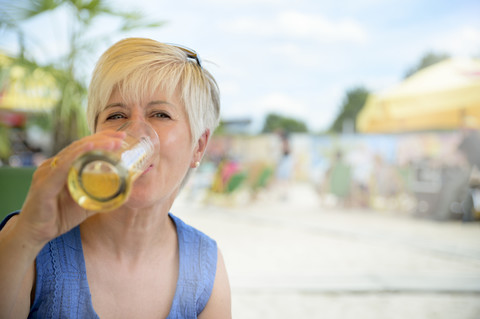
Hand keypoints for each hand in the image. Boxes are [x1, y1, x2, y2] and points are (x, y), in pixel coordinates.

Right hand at [14, 130, 125, 247]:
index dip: (102, 139)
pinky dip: (76, 157)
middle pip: (80, 146)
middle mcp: (53, 166)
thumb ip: (101, 194)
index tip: (121, 136)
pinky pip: (61, 168)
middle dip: (102, 139)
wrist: (35, 235)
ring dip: (94, 145)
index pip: (83, 147)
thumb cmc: (59, 217)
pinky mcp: (43, 185)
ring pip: (72, 153)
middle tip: (122, 136)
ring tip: (113, 142)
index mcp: (62, 167)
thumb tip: (123, 190)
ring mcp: (47, 173)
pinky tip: (89, 149)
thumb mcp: (86, 202)